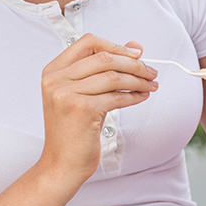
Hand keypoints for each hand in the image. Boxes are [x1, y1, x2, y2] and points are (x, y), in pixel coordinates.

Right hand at [38, 34, 157, 186]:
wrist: (62, 163)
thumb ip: (105, 70)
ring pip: (113, 77)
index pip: (88, 42)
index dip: (116, 45)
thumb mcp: (84, 94)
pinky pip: (116, 97)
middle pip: (104, 57)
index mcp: (53, 70)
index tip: (136, 54)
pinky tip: (142, 97)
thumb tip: (136, 48)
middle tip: (151, 72)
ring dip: (138, 80)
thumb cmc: (74, 129)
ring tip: (151, 85)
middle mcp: (56, 79)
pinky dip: (134, 96)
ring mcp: (66, 94)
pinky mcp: (81, 110)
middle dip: (134, 63)